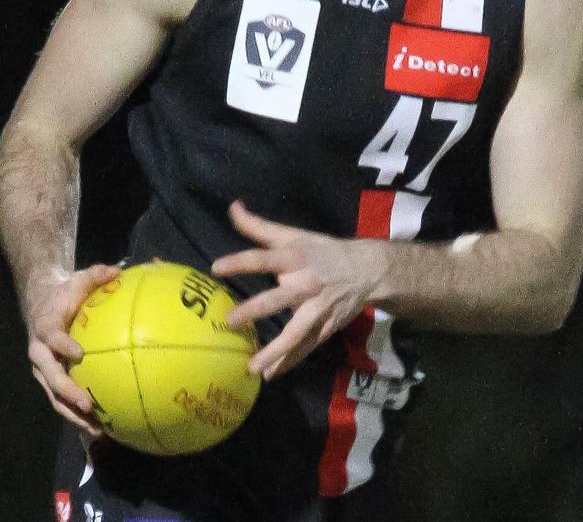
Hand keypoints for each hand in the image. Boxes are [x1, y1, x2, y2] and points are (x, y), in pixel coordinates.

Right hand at [25, 263, 120, 435]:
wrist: (43, 304)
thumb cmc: (66, 292)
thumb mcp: (80, 279)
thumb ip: (98, 274)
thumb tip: (119, 271)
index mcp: (46, 326)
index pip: (51, 337)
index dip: (63, 345)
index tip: (79, 353)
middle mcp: (40, 352)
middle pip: (50, 376)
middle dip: (67, 392)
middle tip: (88, 404)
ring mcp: (43, 370)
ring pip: (54, 396)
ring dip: (73, 413)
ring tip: (96, 429)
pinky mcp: (50, 380)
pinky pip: (61, 401)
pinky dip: (77, 415)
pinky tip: (100, 427)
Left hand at [211, 202, 384, 379]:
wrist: (366, 270)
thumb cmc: (322, 251)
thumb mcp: (293, 235)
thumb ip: (259, 226)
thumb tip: (232, 207)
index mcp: (294, 258)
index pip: (263, 258)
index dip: (240, 262)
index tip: (216, 268)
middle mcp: (305, 283)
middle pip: (279, 298)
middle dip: (256, 310)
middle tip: (231, 321)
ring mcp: (317, 309)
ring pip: (296, 332)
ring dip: (275, 350)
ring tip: (252, 367)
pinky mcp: (326, 327)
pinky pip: (306, 347)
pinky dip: (289, 362)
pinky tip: (270, 375)